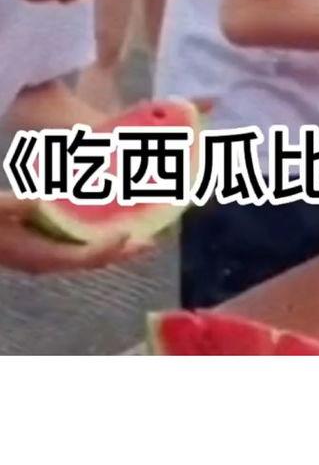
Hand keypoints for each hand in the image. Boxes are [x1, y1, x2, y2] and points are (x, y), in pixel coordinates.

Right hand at [0, 191, 152, 274]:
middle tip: (153, 241)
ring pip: (91, 258)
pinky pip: (82, 251)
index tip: (130, 233)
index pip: (83, 255)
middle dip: (124, 253)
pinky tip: (115, 231)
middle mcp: (49, 262)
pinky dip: (102, 243)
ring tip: (145, 238)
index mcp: (40, 254)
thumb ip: (18, 206)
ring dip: (118, 250)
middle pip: (95, 261)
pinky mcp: (48, 253)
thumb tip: (41, 202)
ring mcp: (49, 259)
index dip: (108, 247)